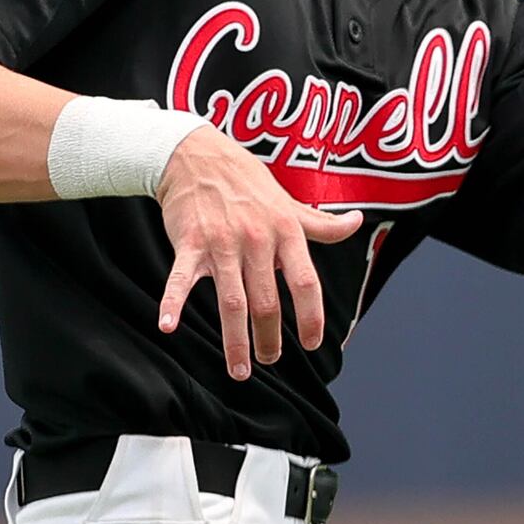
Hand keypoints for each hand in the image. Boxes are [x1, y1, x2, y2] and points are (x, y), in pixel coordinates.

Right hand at [156, 124, 362, 378]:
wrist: (196, 153)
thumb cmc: (245, 180)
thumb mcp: (288, 201)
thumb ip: (320, 222)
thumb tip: (356, 221)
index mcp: (285, 231)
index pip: (306, 282)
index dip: (312, 316)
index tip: (312, 343)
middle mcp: (257, 239)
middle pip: (267, 302)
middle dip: (270, 339)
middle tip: (269, 360)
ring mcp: (221, 243)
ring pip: (231, 301)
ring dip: (236, 341)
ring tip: (239, 370)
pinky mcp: (189, 243)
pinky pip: (181, 278)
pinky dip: (172, 302)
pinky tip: (167, 326)